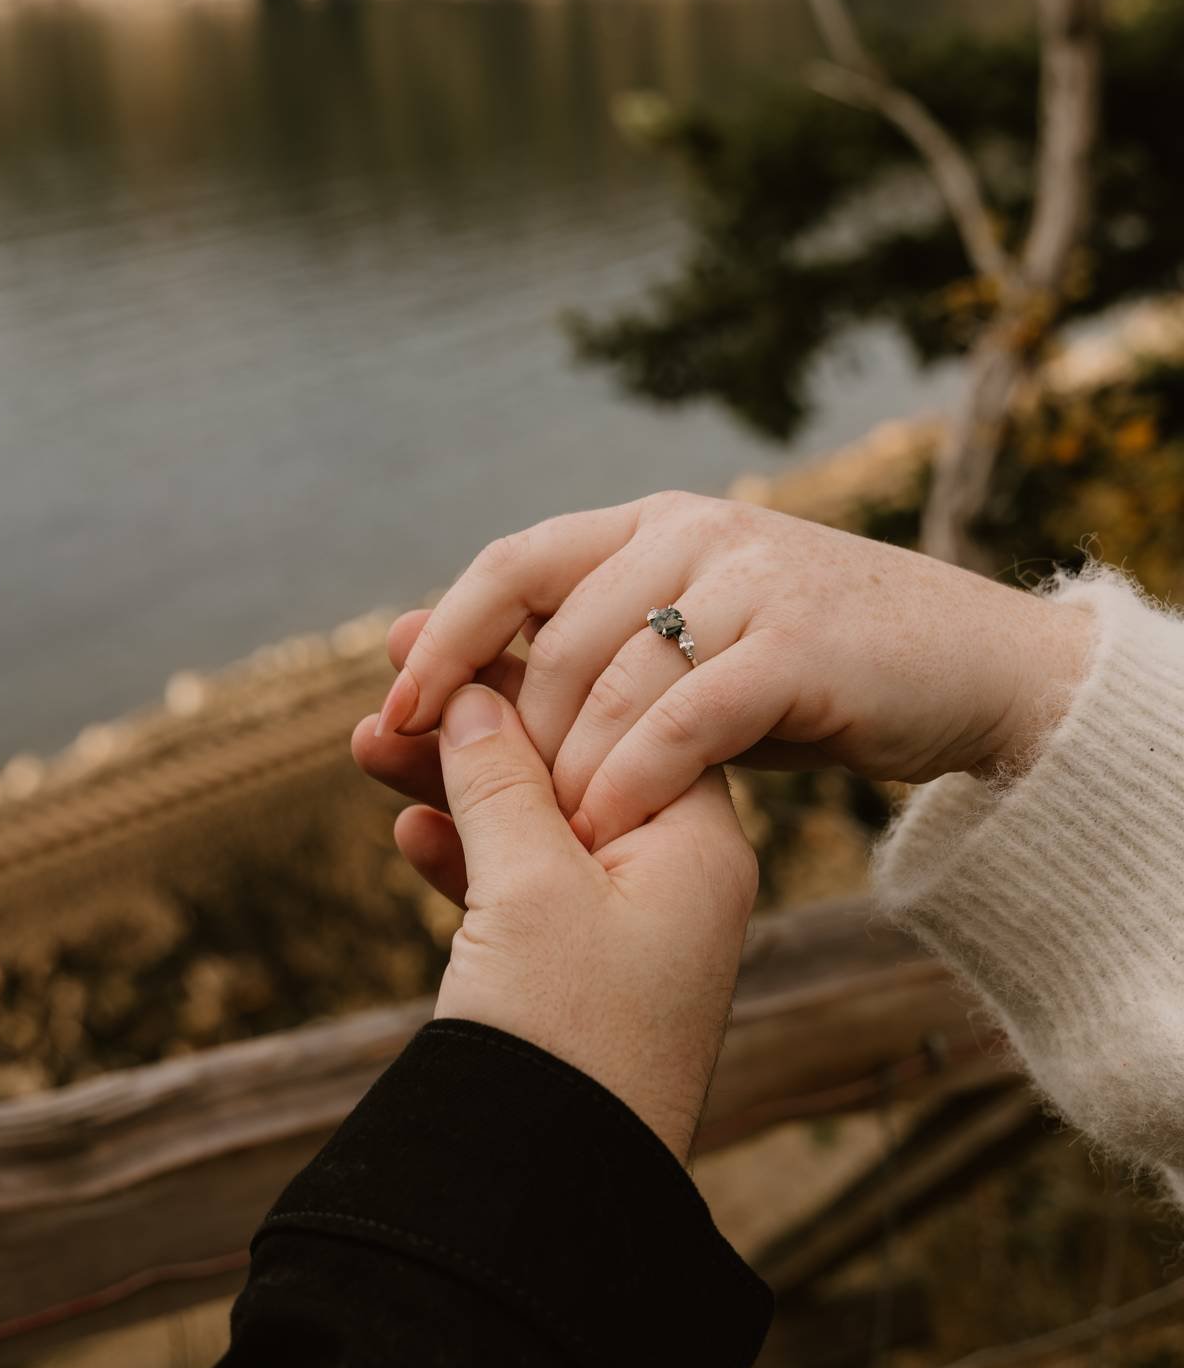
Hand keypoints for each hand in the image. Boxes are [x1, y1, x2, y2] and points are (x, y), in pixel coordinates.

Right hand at [352, 640, 756, 1163]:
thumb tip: (468, 692)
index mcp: (694, 840)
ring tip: (365, 742)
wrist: (555, 1199)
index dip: (534, 662)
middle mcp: (669, 877)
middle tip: (395, 666)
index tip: (458, 626)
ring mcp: (622, 930)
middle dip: (476, 720)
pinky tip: (408, 831)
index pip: (620, 709)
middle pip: (568, 759)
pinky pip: (517, 892)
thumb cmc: (567, 1037)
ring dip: (452, 785)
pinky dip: (464, 858)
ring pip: (530, 825)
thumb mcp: (529, 886)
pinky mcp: (573, 977)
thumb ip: (498, 776)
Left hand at [373, 492, 1095, 850]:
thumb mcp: (694, 649)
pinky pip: (687, 718)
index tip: (390, 714)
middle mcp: (694, 534)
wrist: (976, 669)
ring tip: (545, 843)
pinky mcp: (800, 647)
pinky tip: (609, 834)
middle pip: (553, 633)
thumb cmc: (818, 672)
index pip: (512, 563)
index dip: (442, 636)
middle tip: (476, 810)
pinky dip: (635, 780)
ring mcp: (751, 581)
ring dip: (566, 771)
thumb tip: (447, 670)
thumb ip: (589, 653)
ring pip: (613, 679)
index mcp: (654, 524)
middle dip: (501, 730)